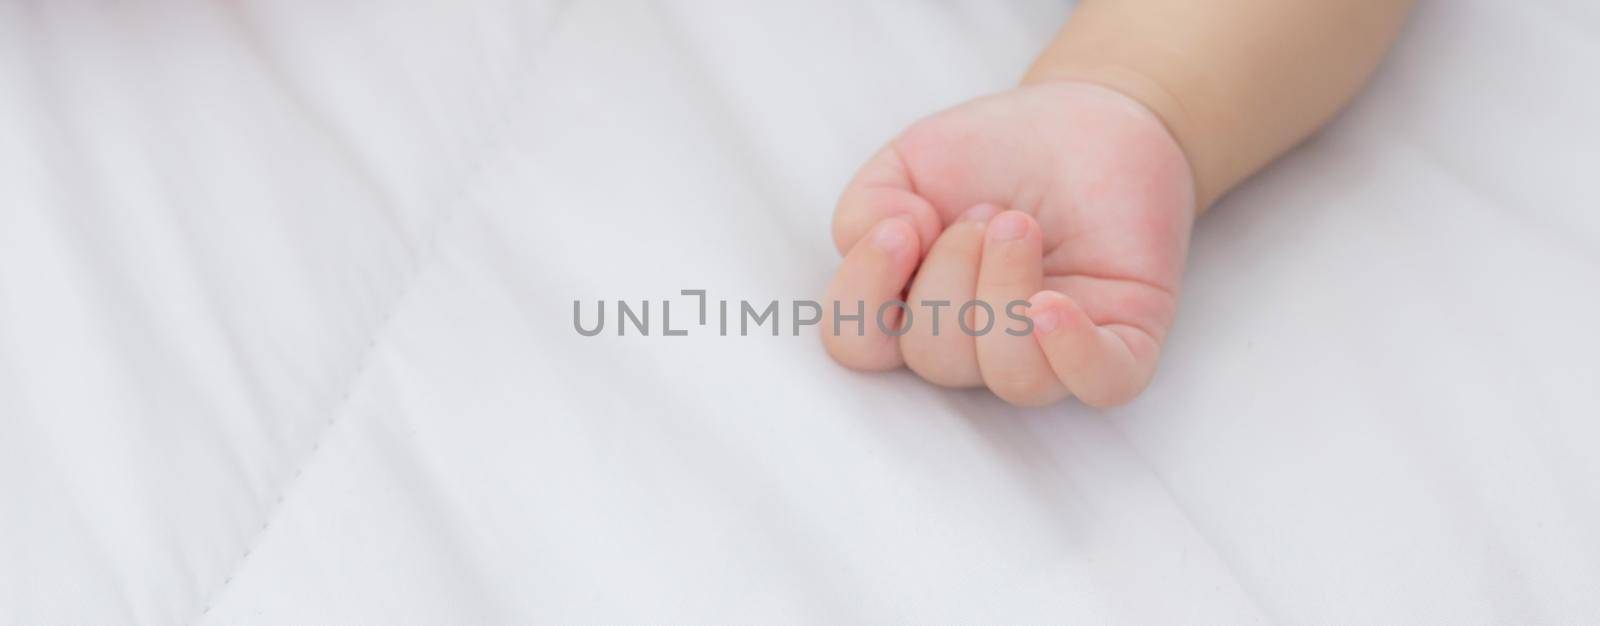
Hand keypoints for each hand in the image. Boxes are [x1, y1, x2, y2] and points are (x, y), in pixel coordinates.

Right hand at [822, 81, 1194, 406]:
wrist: (1090, 120)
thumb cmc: (996, 152)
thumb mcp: (907, 163)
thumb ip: (863, 210)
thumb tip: (889, 246)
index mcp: (913, 311)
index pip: (859, 347)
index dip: (866, 299)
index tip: (900, 228)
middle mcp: (976, 346)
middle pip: (934, 356)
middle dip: (953, 271)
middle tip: (988, 212)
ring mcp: (1052, 352)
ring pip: (1011, 374)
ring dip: (1004, 293)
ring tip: (1019, 225)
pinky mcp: (1123, 341)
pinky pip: (1101, 383)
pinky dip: (1073, 352)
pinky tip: (1053, 306)